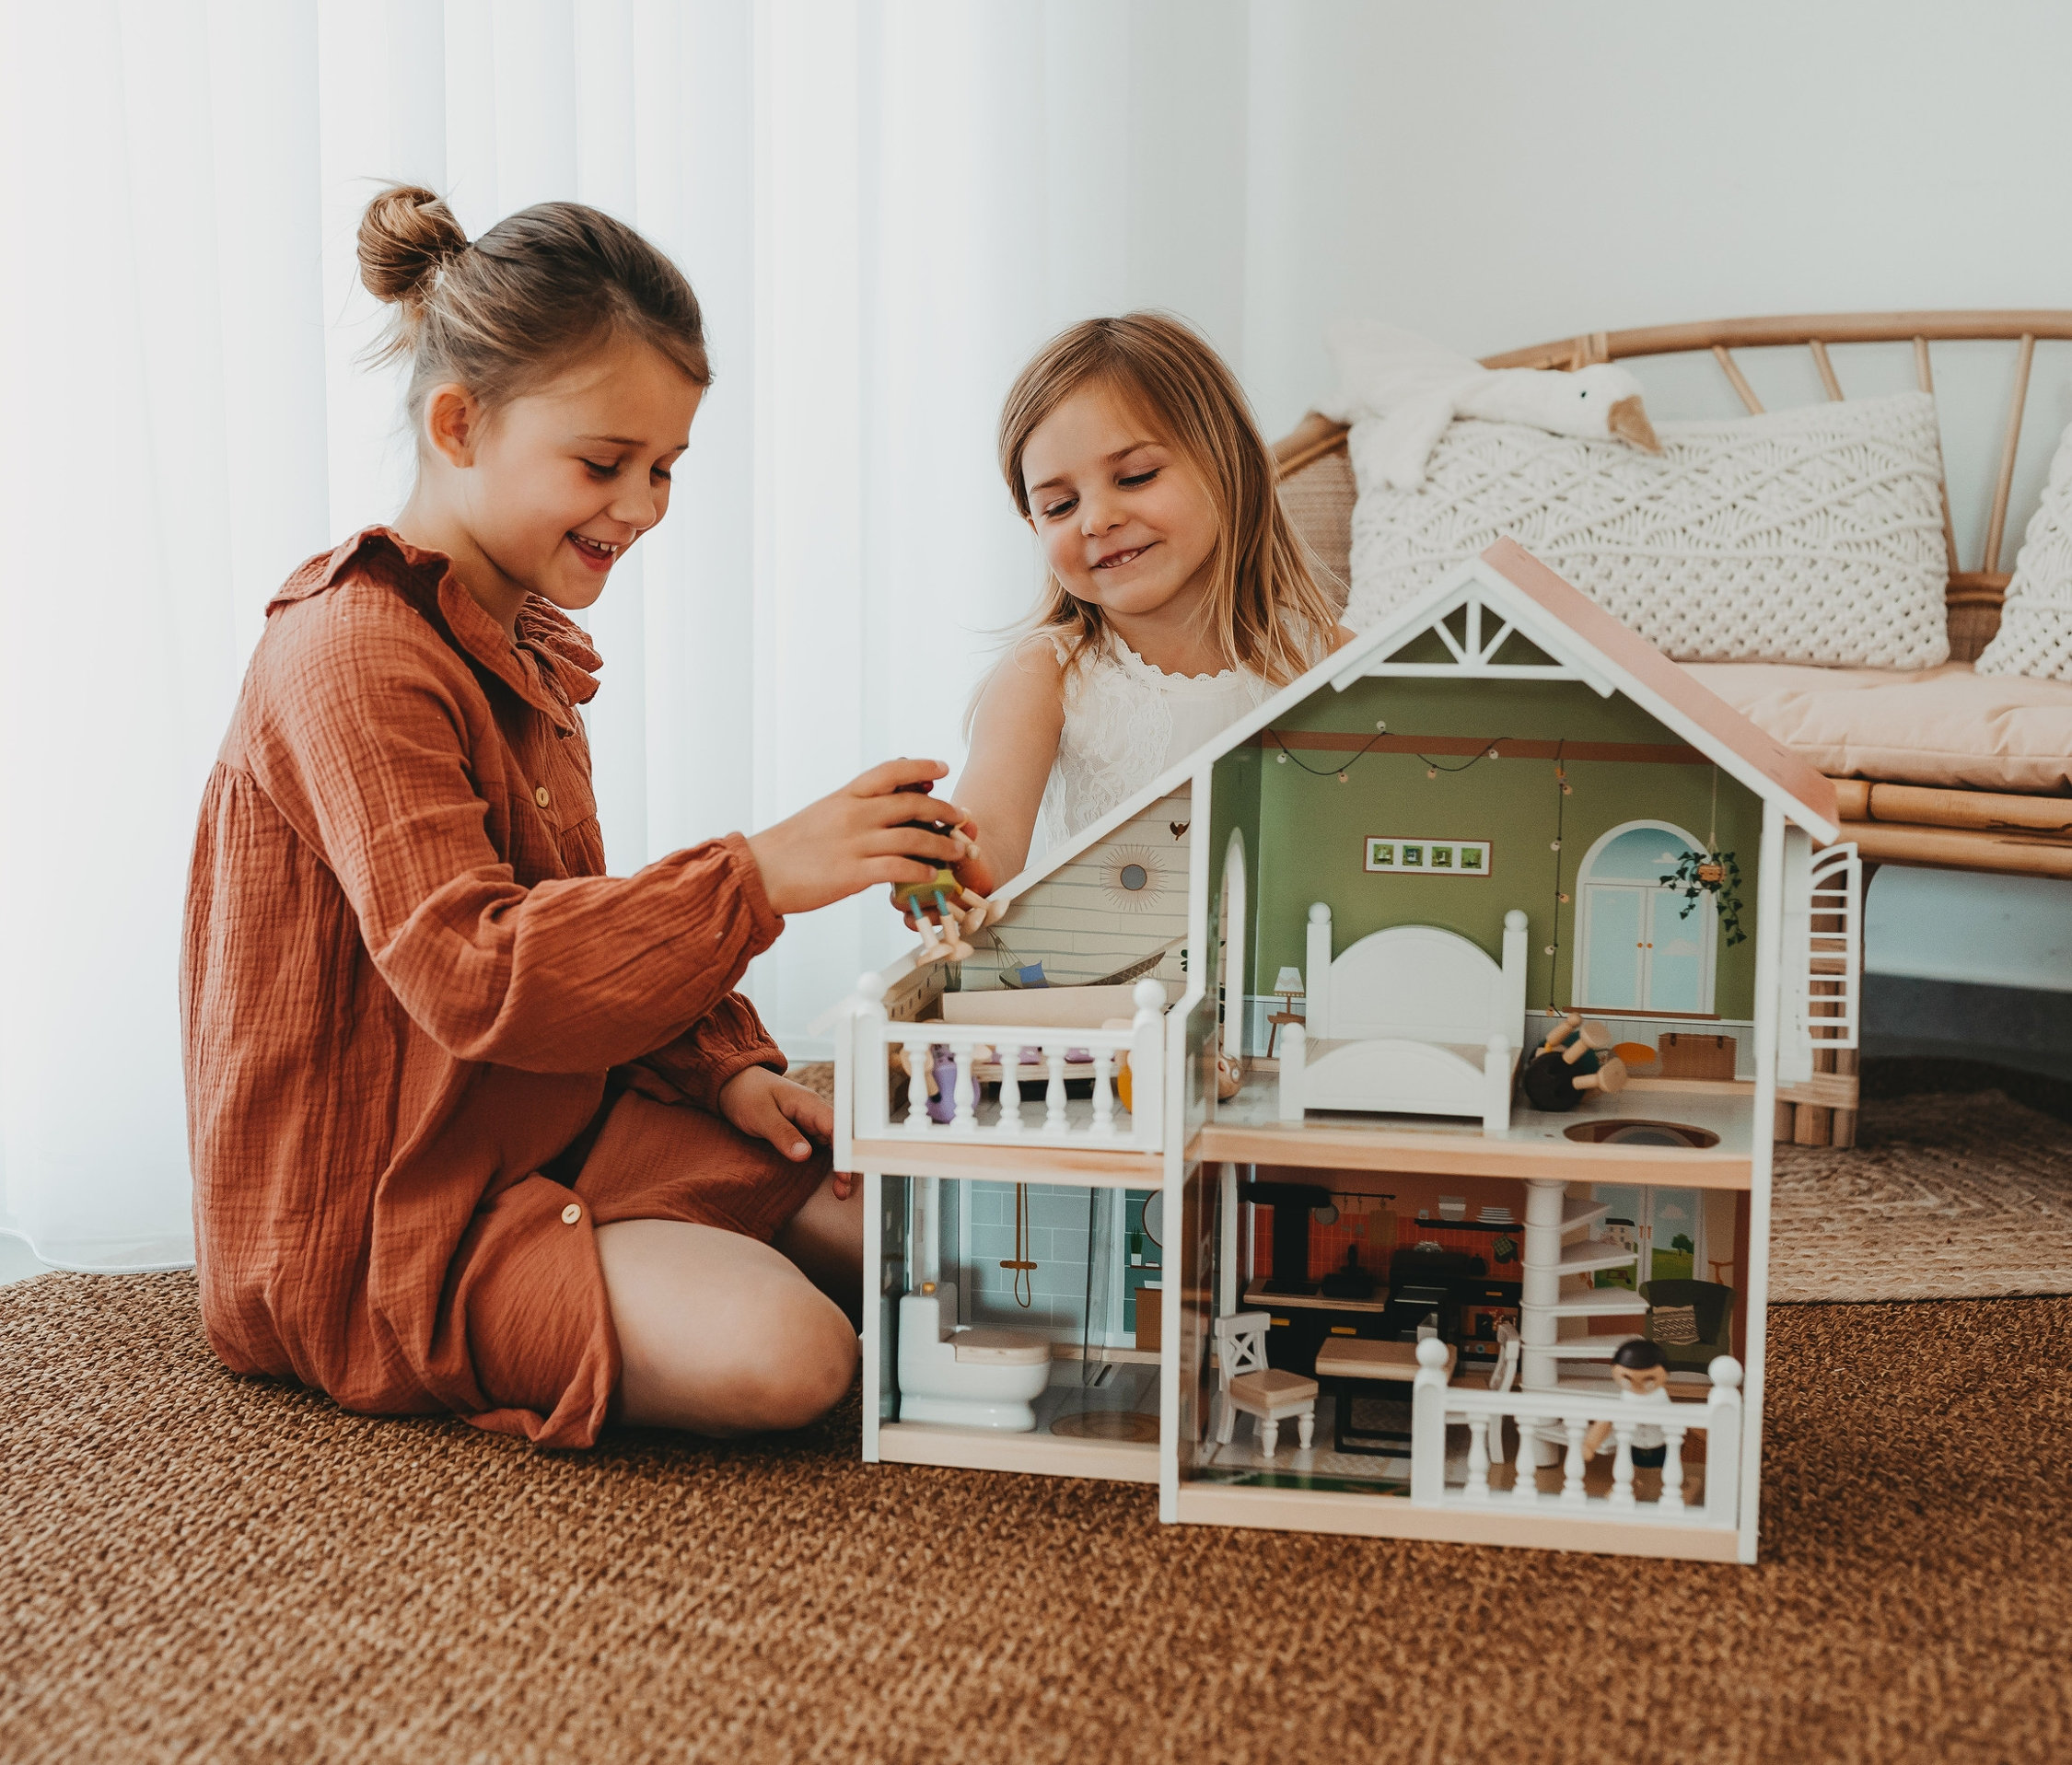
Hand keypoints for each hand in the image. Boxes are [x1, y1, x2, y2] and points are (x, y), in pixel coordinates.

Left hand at [716, 1066, 852, 1198]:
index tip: (844, 1172)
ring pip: (834, 1145)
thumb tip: (804, 1155)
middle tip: (843, 1189)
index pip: (836, 1126)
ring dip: (840, 1166)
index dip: (844, 1150)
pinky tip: (831, 1180)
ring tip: (841, 1191)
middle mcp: (816, 1113)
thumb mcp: (760, 1115)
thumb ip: (782, 1133)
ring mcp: (811, 1123)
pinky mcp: (804, 1132)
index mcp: (809, 1104)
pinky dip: (828, 1164)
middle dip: (847, 1163)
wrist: (735, 1083)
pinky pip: (822, 1148)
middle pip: (841, 1138)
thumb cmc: (747, 1094)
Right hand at [747, 758, 977, 916]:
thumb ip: (853, 806)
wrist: (759, 872)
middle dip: (944, 811)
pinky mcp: (853, 874)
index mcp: (845, 796)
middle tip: (962, 818)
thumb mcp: (822, 813)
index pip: (889, 771)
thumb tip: (884, 802)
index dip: (920, 767)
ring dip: (943, 844)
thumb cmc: (789, 847)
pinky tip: (931, 875)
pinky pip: (899, 869)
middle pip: (912, 804)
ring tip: (959, 851)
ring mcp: (855, 844)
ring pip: (913, 837)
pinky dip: (921, 871)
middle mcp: (853, 814)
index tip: (941, 769)